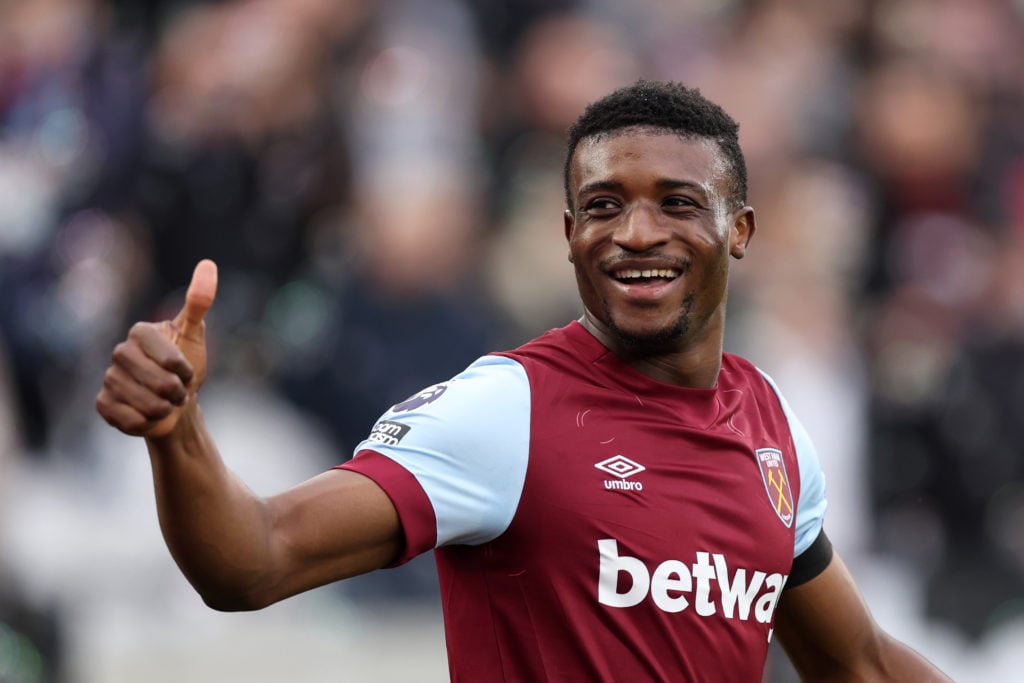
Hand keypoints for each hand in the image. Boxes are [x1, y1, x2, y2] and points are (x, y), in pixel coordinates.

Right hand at [96, 260, 217, 436]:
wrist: (174, 404)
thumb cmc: (186, 365)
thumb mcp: (195, 333)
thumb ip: (199, 301)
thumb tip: (208, 264)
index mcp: (140, 332)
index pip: (170, 359)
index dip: (184, 370)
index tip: (186, 370)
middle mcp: (120, 353)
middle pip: (159, 383)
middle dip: (178, 392)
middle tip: (178, 390)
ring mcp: (109, 378)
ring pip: (147, 404)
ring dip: (165, 409)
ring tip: (165, 403)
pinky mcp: (103, 403)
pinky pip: (129, 419)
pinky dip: (146, 422)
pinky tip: (147, 415)